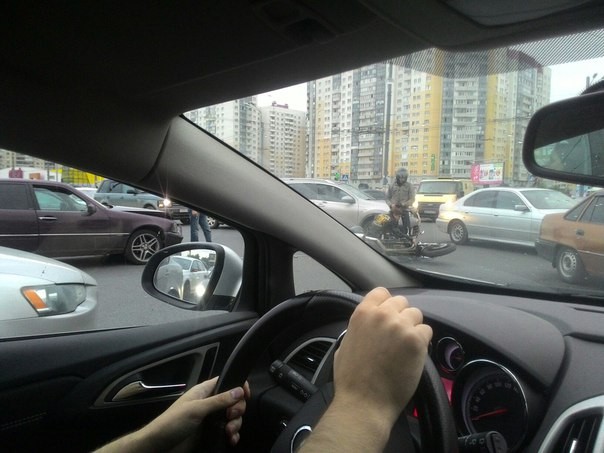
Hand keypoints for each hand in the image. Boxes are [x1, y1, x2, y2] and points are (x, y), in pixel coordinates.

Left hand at [95, 377, 249, 452]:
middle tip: (231, 417)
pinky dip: (233, 435)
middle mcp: (210, 403)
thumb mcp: (196, 409)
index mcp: (204, 391)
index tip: (245, 395)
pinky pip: (228, 431)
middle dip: (237, 409)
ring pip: (233, 417)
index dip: (238, 385)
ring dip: (235, 424)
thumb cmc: (173, 422)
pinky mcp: (211, 432)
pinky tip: (231, 439)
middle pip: (234, 401)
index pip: (227, 381)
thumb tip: (239, 390)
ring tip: (229, 432)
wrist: (159, 446)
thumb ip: (219, 400)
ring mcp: (211, 419)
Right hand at [298, 288, 431, 452]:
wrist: (364, 402)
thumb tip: (369, 326)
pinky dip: (422, 342)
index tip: (388, 315)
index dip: (386, 303)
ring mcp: (400, 326)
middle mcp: (382, 315)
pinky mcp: (416, 341)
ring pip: (416, 315)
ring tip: (406, 346)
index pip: (381, 292)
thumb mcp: (346, 344)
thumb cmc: (351, 379)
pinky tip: (413, 355)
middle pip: (401, 302)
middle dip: (401, 316)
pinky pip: (427, 331)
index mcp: (362, 314)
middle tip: (398, 335)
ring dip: (413, 327)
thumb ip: (360, 328)